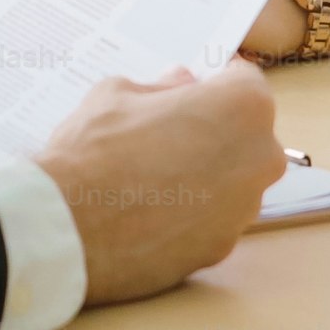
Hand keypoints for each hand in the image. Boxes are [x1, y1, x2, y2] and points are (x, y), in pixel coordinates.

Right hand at [31, 60, 279, 307]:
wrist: (70, 228)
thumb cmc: (95, 150)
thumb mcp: (118, 94)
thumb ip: (162, 87)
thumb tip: (180, 84)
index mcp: (243, 107)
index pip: (244, 82)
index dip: (213, 82)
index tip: (191, 89)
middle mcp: (259, 158)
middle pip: (245, 134)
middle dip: (214, 129)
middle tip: (166, 132)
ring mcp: (243, 209)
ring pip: (232, 181)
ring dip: (205, 174)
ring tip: (152, 177)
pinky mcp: (222, 248)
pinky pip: (213, 219)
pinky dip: (191, 214)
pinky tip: (150, 211)